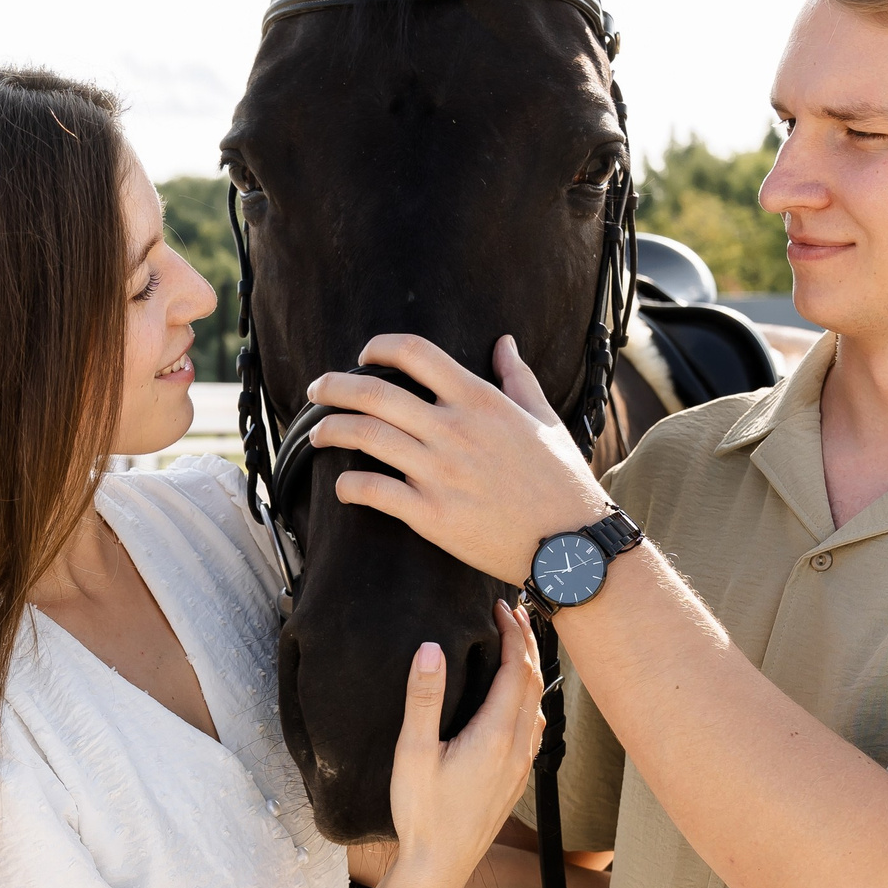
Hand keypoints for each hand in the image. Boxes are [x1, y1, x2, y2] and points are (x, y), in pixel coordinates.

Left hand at [308, 334, 610, 583]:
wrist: (572, 545)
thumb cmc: (562, 482)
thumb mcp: (545, 420)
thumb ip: (518, 378)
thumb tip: (504, 342)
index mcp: (480, 400)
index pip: (415, 352)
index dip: (378, 346)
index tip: (363, 356)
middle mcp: (454, 430)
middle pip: (374, 392)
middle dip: (333, 387)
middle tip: (315, 392)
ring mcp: (439, 473)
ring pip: (364, 437)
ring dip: (330, 430)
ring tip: (315, 435)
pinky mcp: (431, 515)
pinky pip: (372, 492)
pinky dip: (348, 486)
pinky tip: (342, 487)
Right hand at [381, 602, 544, 887]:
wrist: (440, 868)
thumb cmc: (423, 814)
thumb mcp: (413, 753)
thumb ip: (424, 699)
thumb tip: (433, 649)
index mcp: (496, 734)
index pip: (517, 669)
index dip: (512, 633)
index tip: (500, 605)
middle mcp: (517, 747)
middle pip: (534, 682)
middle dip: (527, 643)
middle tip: (513, 612)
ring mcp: (521, 766)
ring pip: (537, 704)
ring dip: (531, 670)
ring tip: (517, 646)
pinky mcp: (515, 780)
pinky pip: (533, 727)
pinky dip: (529, 698)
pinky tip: (517, 701)